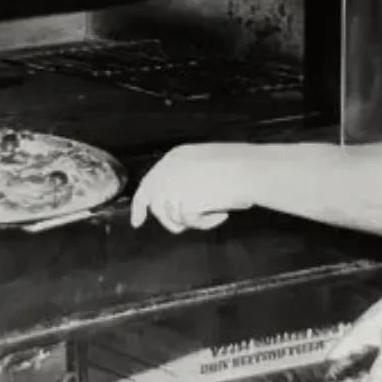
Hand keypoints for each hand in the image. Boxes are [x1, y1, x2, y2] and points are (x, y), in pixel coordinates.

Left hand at [130, 143, 256, 232]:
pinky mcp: (182, 206)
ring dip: (194, 219)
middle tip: (192, 221)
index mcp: (172, 158)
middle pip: (157, 206)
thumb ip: (188, 177)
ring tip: (215, 210)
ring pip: (172, 218)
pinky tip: (221, 214)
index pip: (148, 185)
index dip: (140, 205)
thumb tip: (185, 198)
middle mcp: (166, 173)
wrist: (245, 170)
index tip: (137, 222)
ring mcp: (171, 190)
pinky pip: (191, 223)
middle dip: (171, 218)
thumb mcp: (205, 162)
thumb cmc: (235, 163)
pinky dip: (207, 222)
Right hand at [327, 273, 381, 381]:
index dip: (335, 373)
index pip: (334, 356)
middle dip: (356, 377)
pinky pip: (378, 358)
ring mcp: (375, 337)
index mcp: (358, 332)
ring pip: (364, 361)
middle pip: (348, 363)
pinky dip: (381, 368)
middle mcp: (362, 335)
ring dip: (369, 374)